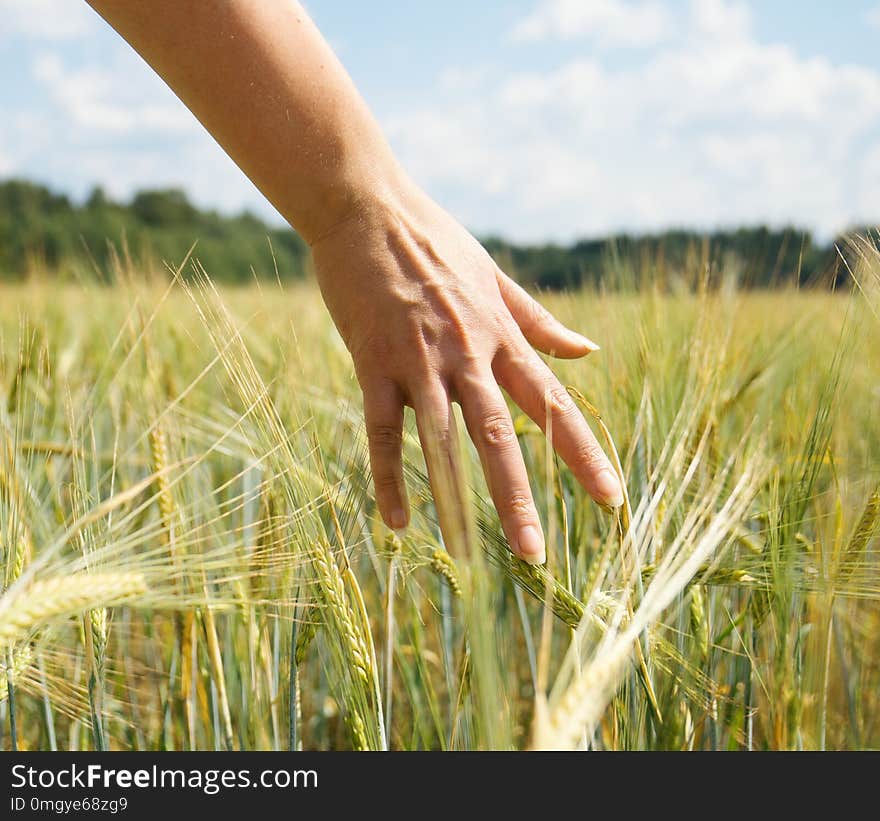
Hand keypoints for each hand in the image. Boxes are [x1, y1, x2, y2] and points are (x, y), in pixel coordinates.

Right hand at [311, 181, 623, 564]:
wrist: (366, 206)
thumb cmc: (433, 240)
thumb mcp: (496, 276)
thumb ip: (539, 320)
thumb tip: (589, 349)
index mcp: (502, 336)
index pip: (552, 404)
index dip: (583, 454)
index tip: (611, 500)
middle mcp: (469, 353)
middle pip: (503, 434)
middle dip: (520, 496)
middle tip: (536, 555)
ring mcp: (420, 360)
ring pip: (446, 438)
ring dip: (459, 497)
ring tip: (472, 555)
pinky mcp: (374, 361)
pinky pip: (383, 429)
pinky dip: (389, 475)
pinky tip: (398, 522)